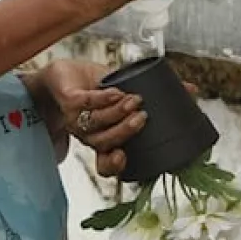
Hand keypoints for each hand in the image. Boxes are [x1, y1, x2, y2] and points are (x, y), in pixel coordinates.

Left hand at [40, 60, 146, 176]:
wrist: (61, 74)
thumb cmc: (92, 87)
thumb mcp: (119, 93)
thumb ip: (138, 98)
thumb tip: (179, 92)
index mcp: (100, 138)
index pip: (105, 163)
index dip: (114, 165)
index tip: (124, 156)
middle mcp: (86, 133)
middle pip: (103, 142)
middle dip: (124, 131)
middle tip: (142, 117)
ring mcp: (75, 118)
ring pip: (95, 122)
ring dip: (117, 112)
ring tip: (133, 100)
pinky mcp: (68, 100)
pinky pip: (84, 102)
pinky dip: (102, 98)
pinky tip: (115, 92)